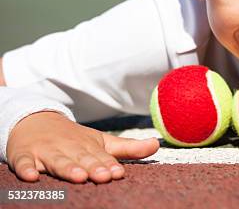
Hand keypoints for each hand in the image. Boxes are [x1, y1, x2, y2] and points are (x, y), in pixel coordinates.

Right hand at [7, 111, 158, 183]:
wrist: (34, 121)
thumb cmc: (74, 139)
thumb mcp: (100, 141)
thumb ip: (128, 147)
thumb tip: (157, 145)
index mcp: (88, 146)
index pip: (100, 157)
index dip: (108, 164)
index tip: (118, 173)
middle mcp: (68, 148)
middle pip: (81, 159)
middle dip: (93, 167)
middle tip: (104, 176)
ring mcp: (46, 151)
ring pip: (57, 161)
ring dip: (67, 168)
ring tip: (79, 176)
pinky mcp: (24, 155)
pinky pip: (24, 163)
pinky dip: (26, 168)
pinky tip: (32, 176)